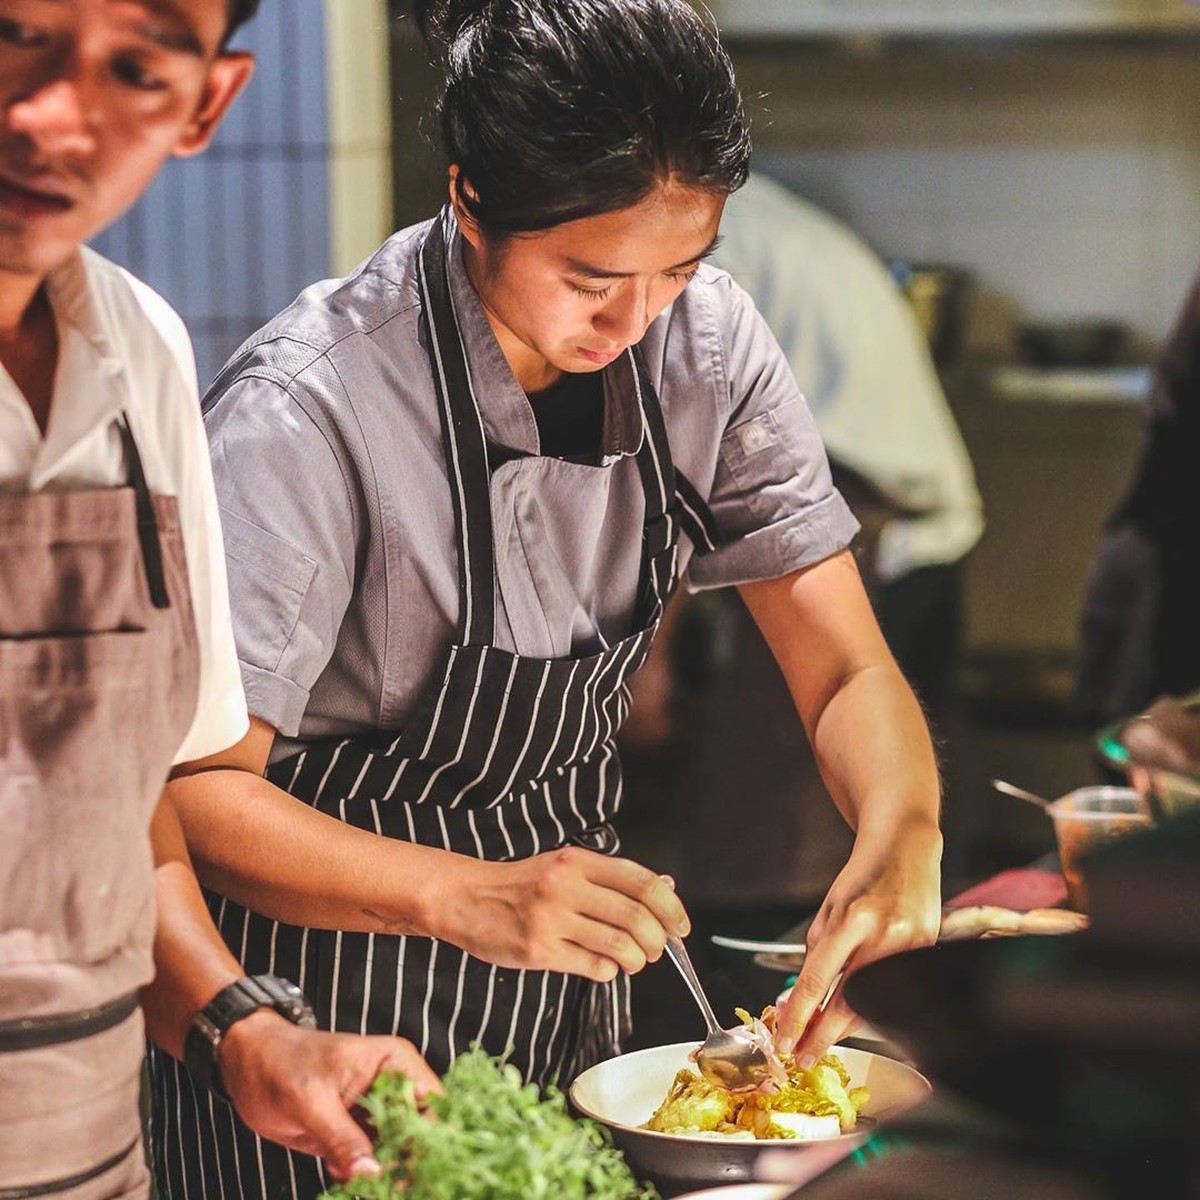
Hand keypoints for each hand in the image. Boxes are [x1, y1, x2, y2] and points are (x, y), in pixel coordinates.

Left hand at [218, 1011, 441, 1181]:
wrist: (249, 1065)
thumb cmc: (281, 1065)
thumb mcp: (311, 1102)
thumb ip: (343, 1138)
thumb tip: (373, 1173)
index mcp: (394, 1063)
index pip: (432, 1104)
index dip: (433, 1139)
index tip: (421, 1174)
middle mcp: (393, 1086)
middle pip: (422, 1133)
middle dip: (410, 1165)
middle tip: (391, 1190)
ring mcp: (376, 1111)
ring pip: (399, 1152)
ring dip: (386, 1176)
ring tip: (366, 1187)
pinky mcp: (358, 1133)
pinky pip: (373, 1162)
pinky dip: (363, 1177)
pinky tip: (343, 1176)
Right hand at [430, 847, 689, 981]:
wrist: (467, 898)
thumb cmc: (522, 884)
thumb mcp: (566, 866)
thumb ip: (612, 878)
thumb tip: (666, 888)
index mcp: (578, 861)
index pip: (642, 882)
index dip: (671, 908)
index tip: (681, 926)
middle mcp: (566, 886)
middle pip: (636, 917)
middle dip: (657, 940)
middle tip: (657, 948)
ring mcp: (551, 919)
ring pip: (619, 946)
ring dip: (637, 960)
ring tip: (632, 960)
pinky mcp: (539, 951)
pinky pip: (593, 968)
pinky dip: (609, 972)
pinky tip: (601, 965)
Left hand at [776, 819, 941, 1064]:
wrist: (906, 849)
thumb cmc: (862, 877)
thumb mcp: (829, 907)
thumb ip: (816, 953)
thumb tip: (799, 999)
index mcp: (851, 919)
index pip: (817, 979)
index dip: (798, 1015)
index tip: (785, 1039)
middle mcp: (883, 935)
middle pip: (849, 1003)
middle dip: (822, 1036)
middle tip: (802, 1056)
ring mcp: (910, 946)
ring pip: (874, 1004)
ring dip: (846, 1026)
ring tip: (824, 1037)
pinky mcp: (929, 952)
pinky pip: (896, 993)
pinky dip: (874, 1008)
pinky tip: (857, 1017)